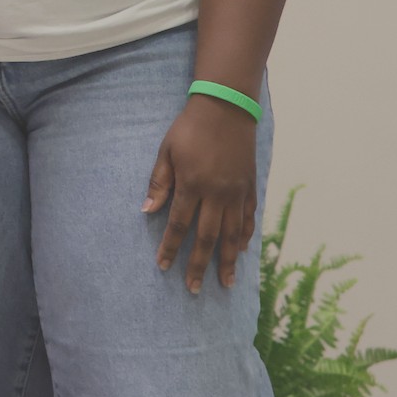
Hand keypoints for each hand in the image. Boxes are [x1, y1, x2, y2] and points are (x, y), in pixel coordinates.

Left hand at [143, 95, 257, 292]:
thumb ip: (159, 183)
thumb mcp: (166, 151)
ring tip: (224, 283)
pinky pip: (248, 218)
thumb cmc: (189, 128)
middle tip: (194, 288)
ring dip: (227, 260)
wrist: (226, 108)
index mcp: (192, 185)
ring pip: (232, 234)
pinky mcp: (250, 187)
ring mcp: (237, 192)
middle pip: (207, 237)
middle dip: (199, 265)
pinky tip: (240, 252)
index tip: (163, 266)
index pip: (178, 224)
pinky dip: (244, 237)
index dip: (170, 247)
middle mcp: (217, 194)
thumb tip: (147, 211)